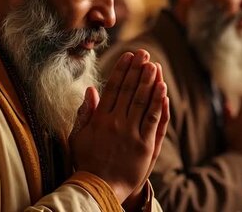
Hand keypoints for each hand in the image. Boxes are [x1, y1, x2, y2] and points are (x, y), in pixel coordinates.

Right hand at [68, 50, 169, 203]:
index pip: (113, 88)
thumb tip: (91, 90)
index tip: (128, 55)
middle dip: (137, 70)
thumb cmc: (86, 162)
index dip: (122, 70)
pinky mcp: (145, 145)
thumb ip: (85, 113)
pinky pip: (153, 120)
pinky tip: (162, 89)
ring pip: (143, 102)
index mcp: (100, 119)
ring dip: (149, 81)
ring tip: (154, 65)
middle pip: (129, 91)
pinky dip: (158, 104)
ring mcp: (131, 134)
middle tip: (144, 53)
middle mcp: (116, 123)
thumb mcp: (78, 136)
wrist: (98, 188)